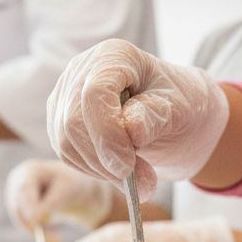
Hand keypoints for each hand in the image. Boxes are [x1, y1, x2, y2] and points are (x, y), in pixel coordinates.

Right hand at [4, 159, 114, 232]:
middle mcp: (18, 182)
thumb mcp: (67, 191)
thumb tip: (34, 221)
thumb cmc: (74, 184)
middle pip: (19, 206)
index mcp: (29, 171)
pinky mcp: (20, 208)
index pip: (24, 190)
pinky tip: (54, 238)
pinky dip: (39, 233)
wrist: (76, 187)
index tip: (39, 223)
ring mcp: (16, 196)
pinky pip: (25, 225)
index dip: (30, 207)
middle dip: (36, 226)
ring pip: (21, 220)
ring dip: (39, 233)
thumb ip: (50, 204)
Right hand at [47, 39, 229, 198]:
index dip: (107, 134)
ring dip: (102, 171)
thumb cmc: (180, 105)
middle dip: (106, 160)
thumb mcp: (181, 108)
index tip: (128, 167)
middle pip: (73, 122)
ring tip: (140, 179)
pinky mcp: (60, 122)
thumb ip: (156, 116)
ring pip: (65, 143)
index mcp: (113, 56)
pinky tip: (121, 171)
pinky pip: (67, 155)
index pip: (94, 94)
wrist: (175, 116)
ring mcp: (66, 96)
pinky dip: (95, 171)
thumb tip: (132, 129)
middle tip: (143, 185)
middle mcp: (81, 71)